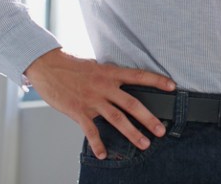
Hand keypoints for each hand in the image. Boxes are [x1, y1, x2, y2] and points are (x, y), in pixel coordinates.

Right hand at [24, 48, 176, 159]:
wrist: (47, 67)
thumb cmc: (71, 65)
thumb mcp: (96, 66)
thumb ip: (110, 76)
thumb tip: (124, 82)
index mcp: (110, 72)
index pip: (139, 75)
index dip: (157, 81)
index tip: (173, 87)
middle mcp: (104, 86)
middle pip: (132, 103)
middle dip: (148, 118)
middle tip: (161, 129)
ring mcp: (92, 99)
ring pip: (117, 119)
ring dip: (132, 133)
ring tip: (144, 144)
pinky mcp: (78, 111)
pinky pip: (91, 131)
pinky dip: (98, 144)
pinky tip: (104, 154)